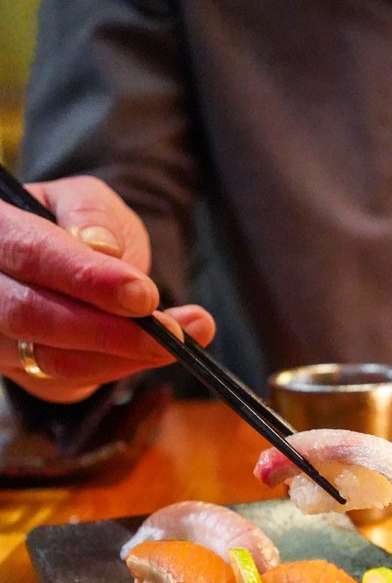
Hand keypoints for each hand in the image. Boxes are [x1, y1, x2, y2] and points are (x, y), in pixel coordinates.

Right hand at [0, 175, 215, 402]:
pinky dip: (121, 368)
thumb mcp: (87, 201)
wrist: (72, 267)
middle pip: (29, 315)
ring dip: (123, 357)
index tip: (142, 296)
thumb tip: (103, 248)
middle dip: (106, 330)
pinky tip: (160, 351)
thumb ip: (92, 216)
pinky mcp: (20, 369)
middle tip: (169, 333)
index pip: (29, 253)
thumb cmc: (76, 226)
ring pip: (51, 359)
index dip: (85, 277)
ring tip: (181, 340)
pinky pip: (71, 381)